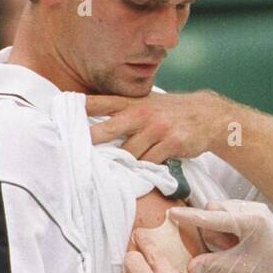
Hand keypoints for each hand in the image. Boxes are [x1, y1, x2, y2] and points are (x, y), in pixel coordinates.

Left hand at [86, 90, 231, 161]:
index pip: (103, 102)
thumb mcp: (150, 104)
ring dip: (123, 163)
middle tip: (75, 150)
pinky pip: (150, 162)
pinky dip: (143, 169)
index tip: (62, 111)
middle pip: (109, 128)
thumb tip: (97, 126)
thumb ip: (127, 111)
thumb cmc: (173, 113)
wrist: (209, 116)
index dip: (82, 106)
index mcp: (135, 102)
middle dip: (92, 139)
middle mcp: (143, 113)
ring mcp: (157, 128)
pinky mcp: (171, 143)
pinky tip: (141, 171)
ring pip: (130, 153)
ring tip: (114, 169)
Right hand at [169, 199, 272, 272]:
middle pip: (213, 211)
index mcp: (249, 222)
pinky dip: (228, 229)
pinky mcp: (257, 213)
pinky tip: (238, 244)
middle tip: (224, 250)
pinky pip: (230, 215)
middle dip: (211, 230)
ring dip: (219, 230)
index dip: (190, 217)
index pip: (211, 218)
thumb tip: (191, 265)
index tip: (171, 213)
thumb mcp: (241, 269)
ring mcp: (255, 209)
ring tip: (234, 249)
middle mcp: (251, 210)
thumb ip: (213, 265)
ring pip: (220, 213)